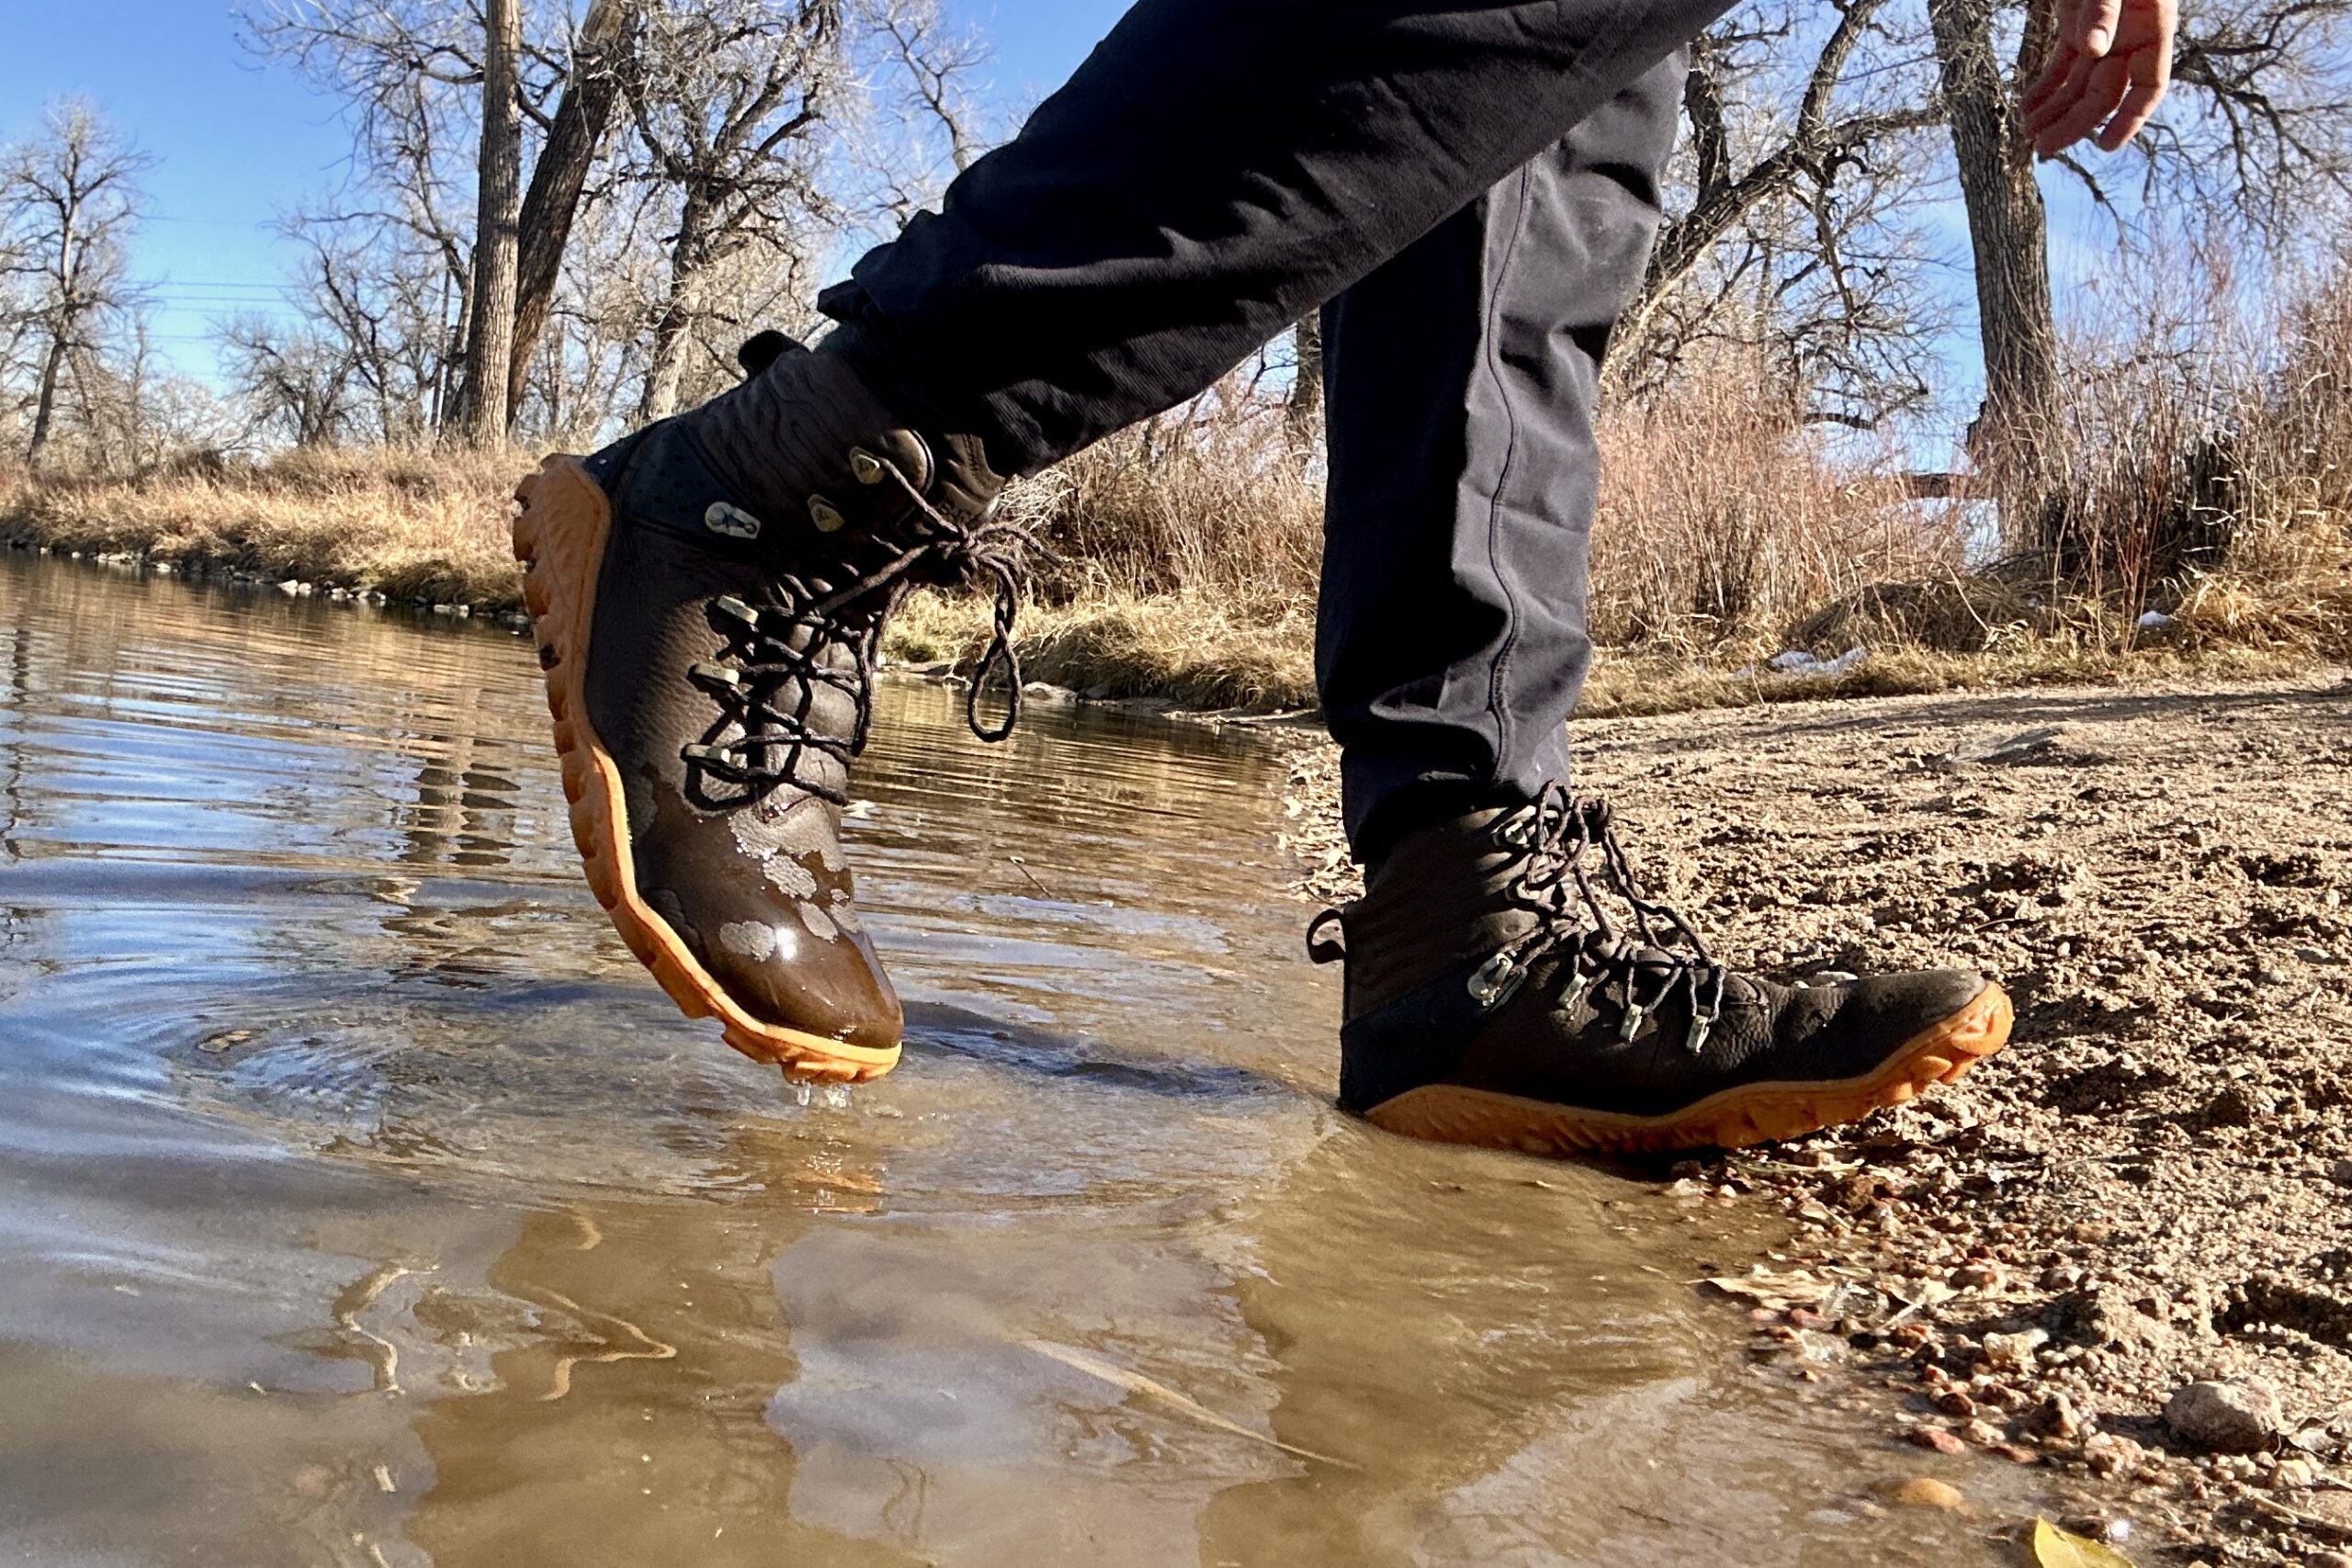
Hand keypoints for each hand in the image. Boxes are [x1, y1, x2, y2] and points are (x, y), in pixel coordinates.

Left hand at [2019, 0, 2174, 156]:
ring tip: (2028, 134)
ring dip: (2054, 111)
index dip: (2131, 119)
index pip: (2149, 87)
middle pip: (2105, 94)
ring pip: (2079, 86)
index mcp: (2153, 28)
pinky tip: (2025, 108)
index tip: (2106, 146)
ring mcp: (2103, 34)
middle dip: (2075, 123)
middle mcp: (2130, 38)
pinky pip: (2061, 67)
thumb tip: (2095, 52)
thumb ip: (2105, 11)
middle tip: (2044, 150)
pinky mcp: (2076, 26)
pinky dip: (2044, 88)